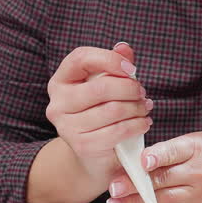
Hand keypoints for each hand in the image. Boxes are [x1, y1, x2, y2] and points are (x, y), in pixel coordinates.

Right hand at [45, 42, 153, 185]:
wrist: (92, 154)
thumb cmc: (99, 112)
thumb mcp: (105, 85)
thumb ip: (114, 65)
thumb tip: (124, 47)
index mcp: (60, 81)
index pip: (81, 58)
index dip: (109, 59)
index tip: (131, 69)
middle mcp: (57, 103)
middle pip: (102, 86)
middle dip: (129, 88)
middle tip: (142, 93)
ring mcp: (67, 127)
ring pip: (113, 109)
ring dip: (137, 107)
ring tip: (144, 107)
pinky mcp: (82, 146)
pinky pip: (118, 130)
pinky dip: (137, 125)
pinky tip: (143, 123)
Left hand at [105, 131, 201, 202]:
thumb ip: (174, 149)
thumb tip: (139, 160)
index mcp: (199, 148)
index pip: (173, 151)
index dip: (155, 157)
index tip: (140, 162)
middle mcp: (199, 173)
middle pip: (162, 180)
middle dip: (134, 185)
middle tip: (112, 188)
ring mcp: (199, 197)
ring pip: (161, 202)